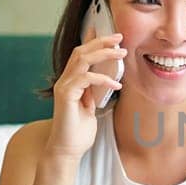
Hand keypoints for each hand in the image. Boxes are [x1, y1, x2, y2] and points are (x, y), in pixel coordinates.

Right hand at [43, 33, 124, 160]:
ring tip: (122, 53)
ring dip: (104, 54)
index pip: (80, 54)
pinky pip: (85, 78)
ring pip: (82, 59)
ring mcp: (63, 86)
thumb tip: (107, 78)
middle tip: (120, 37)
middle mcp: (65, 81)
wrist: (68, 150)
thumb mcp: (92, 106)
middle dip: (101, 42)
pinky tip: (116, 85)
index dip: (93, 41)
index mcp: (71, 81)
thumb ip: (95, 91)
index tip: (110, 34)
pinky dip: (102, 79)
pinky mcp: (65, 95)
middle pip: (81, 51)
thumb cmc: (79, 132)